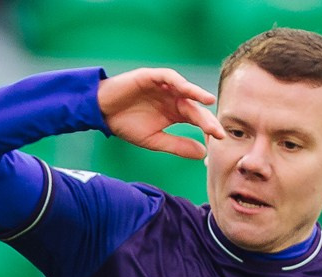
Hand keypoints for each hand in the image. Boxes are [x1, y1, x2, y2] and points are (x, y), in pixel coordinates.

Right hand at [97, 68, 225, 161]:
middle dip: (206, 119)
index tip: (219, 140)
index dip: (208, 129)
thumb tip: (203, 153)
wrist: (101, 112)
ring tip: (210, 103)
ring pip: (186, 90)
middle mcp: (174, 98)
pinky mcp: (153, 76)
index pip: (196, 119)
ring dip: (198, 95)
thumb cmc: (125, 124)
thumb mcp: (154, 140)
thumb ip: (177, 145)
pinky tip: (189, 90)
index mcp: (175, 113)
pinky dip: (180, 83)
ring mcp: (165, 86)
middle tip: (218, 131)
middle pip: (195, 107)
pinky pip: (170, 77)